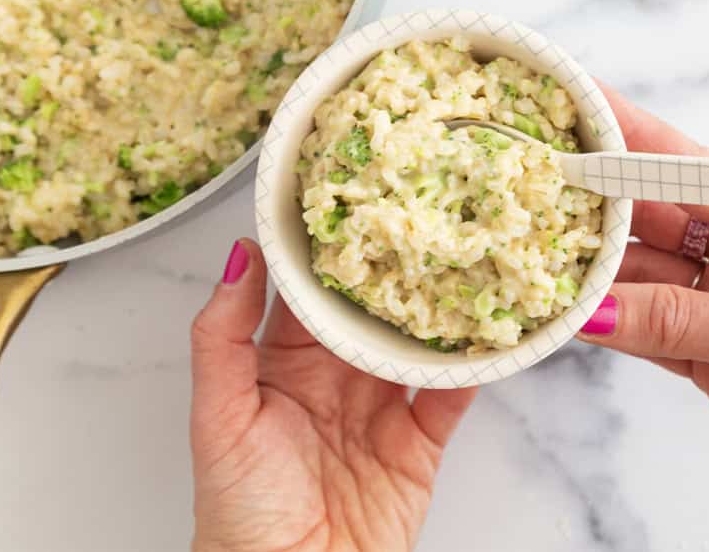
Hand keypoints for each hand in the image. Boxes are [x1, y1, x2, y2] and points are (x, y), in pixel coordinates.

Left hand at [190, 239, 476, 551]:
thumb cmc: (240, 510)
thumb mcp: (219, 417)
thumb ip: (222, 337)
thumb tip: (239, 256)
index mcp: (285, 362)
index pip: (310, 292)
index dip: (328, 249)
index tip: (349, 198)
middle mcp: (337, 376)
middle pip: (371, 311)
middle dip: (394, 268)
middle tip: (421, 216)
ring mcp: (382, 407)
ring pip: (416, 344)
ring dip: (438, 309)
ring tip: (462, 261)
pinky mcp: (420, 442)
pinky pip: (451, 395)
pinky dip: (473, 368)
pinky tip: (489, 335)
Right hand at [578, 85, 708, 550]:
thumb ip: (673, 318)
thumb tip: (592, 309)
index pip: (684, 168)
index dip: (625, 139)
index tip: (572, 112)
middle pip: (653, 217)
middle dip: (595, 204)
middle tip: (532, 188)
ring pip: (642, 274)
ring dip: (594, 273)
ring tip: (537, 261)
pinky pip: (646, 326)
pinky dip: (610, 323)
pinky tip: (571, 315)